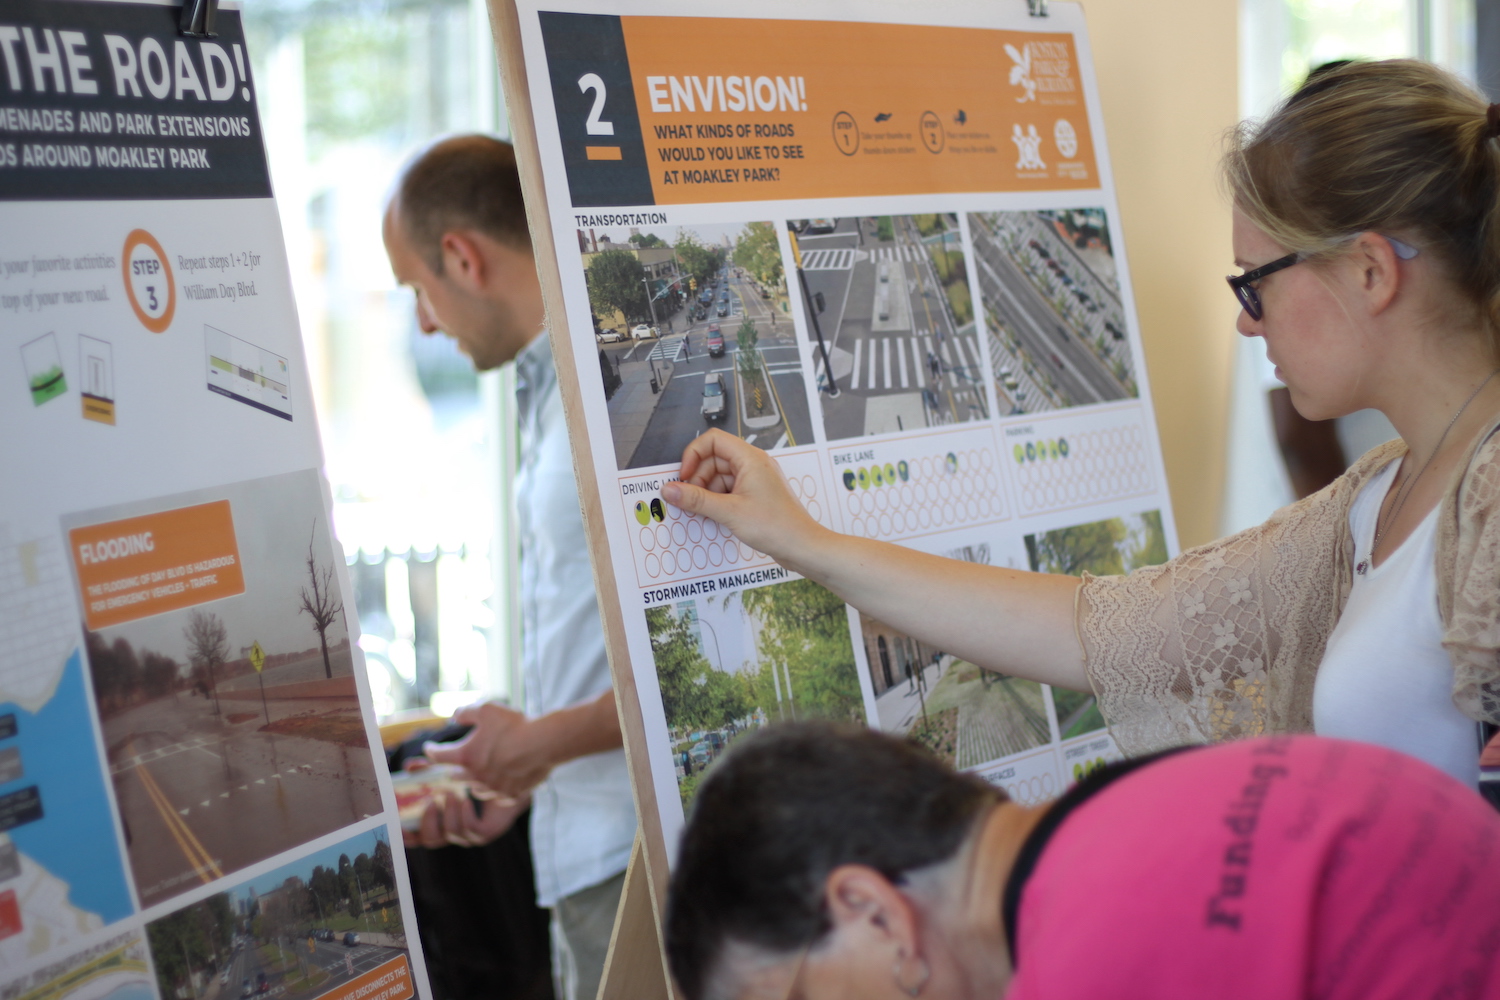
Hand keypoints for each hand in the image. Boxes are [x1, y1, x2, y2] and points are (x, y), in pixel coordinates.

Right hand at [401, 779, 528, 848]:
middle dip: (427, 823)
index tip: (396, 825)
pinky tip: (468, 799)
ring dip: (449, 814)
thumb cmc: (474, 775)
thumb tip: (410, 765)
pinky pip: (470, 830)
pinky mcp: (485, 833)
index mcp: (438, 821)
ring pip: (451, 834)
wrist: (508, 777)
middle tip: (431, 801)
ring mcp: (468, 835)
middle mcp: (451, 831)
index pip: (416, 836)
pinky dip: (466, 814)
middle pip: (430, 840)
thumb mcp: (446, 770)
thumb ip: (428, 768)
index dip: (405, 835)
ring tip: (453, 793)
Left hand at [421, 701, 554, 799]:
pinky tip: (499, 782)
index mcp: (466, 756)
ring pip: (474, 788)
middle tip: (458, 760)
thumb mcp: (486, 710)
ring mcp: (493, 788)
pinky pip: (497, 796)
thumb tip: (455, 717)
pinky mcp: (510, 795)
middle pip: (454, 776)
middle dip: (453, 767)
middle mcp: (476, 776)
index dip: (431, 751)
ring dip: (473, 780)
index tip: (429, 748)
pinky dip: (495, 789)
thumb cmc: (514, 725)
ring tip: (479, 772)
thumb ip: (465, 713)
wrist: (544, 743)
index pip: (438, 756)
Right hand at [663, 429, 825, 564]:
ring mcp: (755, 480)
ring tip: (703, 511)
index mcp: (750, 458)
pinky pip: (728, 490)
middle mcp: (753, 465)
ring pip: (719, 476)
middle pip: (713, 459)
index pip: (713, 440)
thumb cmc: (777, 526)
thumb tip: (670, 490)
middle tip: (689, 499)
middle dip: (698, 478)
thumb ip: (696, 500)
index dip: (693, 455)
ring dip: (706, 492)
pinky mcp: (755, 496)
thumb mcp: (729, 512)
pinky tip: (714, 516)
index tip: (684, 477)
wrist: (802, 546)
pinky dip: (717, 500)